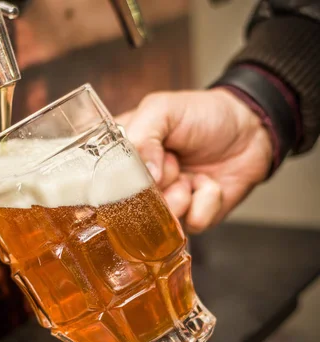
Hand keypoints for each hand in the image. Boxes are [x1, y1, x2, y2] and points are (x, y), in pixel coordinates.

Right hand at [117, 88, 272, 233]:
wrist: (251, 129)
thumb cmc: (204, 114)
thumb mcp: (164, 109)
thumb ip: (142, 135)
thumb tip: (143, 175)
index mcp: (123, 154)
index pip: (99, 178)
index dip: (113, 180)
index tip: (131, 173)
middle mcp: (139, 182)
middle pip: (127, 204)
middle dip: (153, 187)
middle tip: (172, 164)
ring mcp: (164, 201)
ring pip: (158, 218)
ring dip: (180, 195)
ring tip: (192, 176)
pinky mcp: (190, 216)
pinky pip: (191, 223)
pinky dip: (206, 202)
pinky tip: (209, 184)